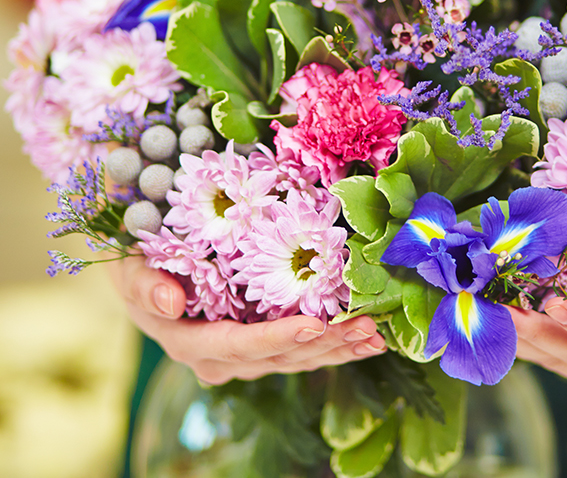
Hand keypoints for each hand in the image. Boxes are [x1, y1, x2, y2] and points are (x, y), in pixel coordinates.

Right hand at [109, 255, 385, 384]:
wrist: (148, 274)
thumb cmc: (141, 266)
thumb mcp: (132, 271)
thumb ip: (145, 287)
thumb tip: (169, 302)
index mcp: (191, 342)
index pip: (239, 346)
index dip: (277, 339)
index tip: (314, 326)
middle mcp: (222, 358)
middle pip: (280, 357)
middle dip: (325, 344)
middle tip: (366, 328)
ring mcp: (245, 355)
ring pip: (299, 359)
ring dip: (339, 348)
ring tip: (375, 334)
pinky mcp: (263, 345)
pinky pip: (303, 351)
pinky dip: (335, 345)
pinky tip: (367, 339)